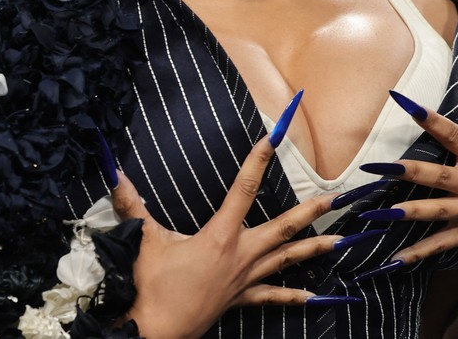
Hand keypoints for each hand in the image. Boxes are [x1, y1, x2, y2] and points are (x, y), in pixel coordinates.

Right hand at [110, 131, 349, 338]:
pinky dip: (293, 296)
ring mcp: (244, 279)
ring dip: (314, 248)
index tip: (273, 138)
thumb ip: (133, 206)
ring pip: (286, 259)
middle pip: (283, 227)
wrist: (154, 332)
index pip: (243, 189)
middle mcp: (240, 255)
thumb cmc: (151, 286)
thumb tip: (116, 174)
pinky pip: (272, 297)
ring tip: (340, 240)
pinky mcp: (240, 300)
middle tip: (337, 198)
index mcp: (220, 236)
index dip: (257, 161)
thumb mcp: (144, 241)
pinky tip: (315, 298)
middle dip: (311, 211)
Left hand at [364, 65, 457, 274]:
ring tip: (377, 214)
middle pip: (436, 175)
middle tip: (377, 166)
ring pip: (434, 211)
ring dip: (406, 213)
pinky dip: (419, 253)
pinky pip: (441, 244)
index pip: (450, 131)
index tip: (403, 103)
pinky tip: (395, 260)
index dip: (428, 117)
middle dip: (407, 172)